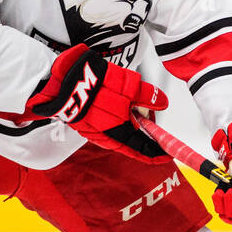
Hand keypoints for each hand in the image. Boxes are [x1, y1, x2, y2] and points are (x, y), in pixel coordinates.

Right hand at [26, 44, 169, 161]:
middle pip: (131, 142)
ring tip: (137, 112)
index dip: (157, 152)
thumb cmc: (95, 85)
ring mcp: (93, 131)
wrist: (63, 79)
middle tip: (153, 126)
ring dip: (129, 125)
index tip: (168, 153)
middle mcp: (105, 138)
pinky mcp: (84, 122)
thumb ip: (149, 97)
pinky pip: (106, 126)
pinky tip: (118, 108)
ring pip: (118, 133)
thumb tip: (161, 102)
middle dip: (143, 135)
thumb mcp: (131, 87)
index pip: (143, 150)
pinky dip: (116, 120)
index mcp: (120, 135)